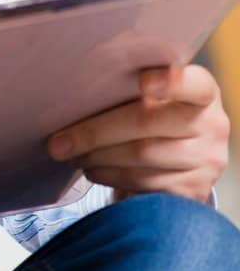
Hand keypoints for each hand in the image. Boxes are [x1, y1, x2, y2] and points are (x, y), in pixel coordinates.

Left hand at [47, 64, 228, 201]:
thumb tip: (70, 85)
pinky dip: (111, 177)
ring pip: (142, 156)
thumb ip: (125, 86)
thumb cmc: (152, 117)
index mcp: (201, 91)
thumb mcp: (147, 97)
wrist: (180, 161)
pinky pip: (146, 184)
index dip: (169, 81)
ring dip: (98, 157)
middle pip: (147, 122)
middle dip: (95, 132)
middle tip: (58, 143)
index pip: (192, 83)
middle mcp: (212, 124)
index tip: (143, 81)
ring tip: (73, 155)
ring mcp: (207, 159)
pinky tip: (94, 170)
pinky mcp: (195, 189)